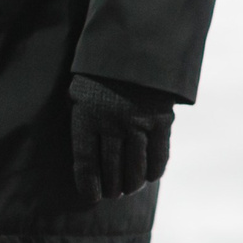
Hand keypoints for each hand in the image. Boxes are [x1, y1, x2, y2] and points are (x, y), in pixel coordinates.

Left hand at [70, 74, 175, 202]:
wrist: (137, 44)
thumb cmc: (102, 72)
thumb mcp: (80, 91)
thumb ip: (81, 119)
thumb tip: (84, 153)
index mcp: (87, 115)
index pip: (85, 162)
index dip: (88, 184)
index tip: (92, 197)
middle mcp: (112, 123)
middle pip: (111, 169)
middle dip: (111, 187)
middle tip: (113, 193)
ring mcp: (139, 122)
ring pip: (135, 168)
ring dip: (132, 184)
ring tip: (129, 188)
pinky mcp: (162, 120)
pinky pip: (159, 156)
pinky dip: (154, 171)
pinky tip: (149, 177)